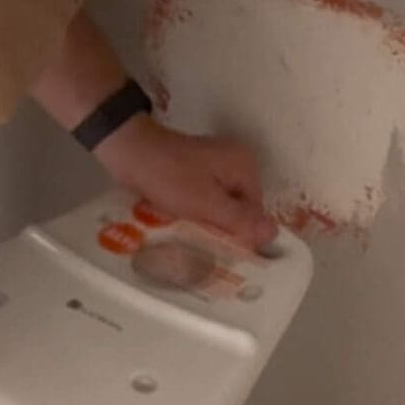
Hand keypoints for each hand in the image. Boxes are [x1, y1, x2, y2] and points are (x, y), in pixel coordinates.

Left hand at [94, 116, 278, 249]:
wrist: (130, 152)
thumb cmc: (170, 177)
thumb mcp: (208, 203)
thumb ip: (241, 221)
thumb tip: (274, 234)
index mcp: (244, 166)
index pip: (255, 210)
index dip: (242, 233)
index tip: (224, 252)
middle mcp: (234, 162)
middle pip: (239, 208)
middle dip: (224, 228)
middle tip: (208, 249)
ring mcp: (214, 165)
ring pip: (220, 205)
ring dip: (209, 222)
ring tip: (195, 242)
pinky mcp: (194, 171)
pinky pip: (204, 198)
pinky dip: (196, 212)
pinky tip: (185, 226)